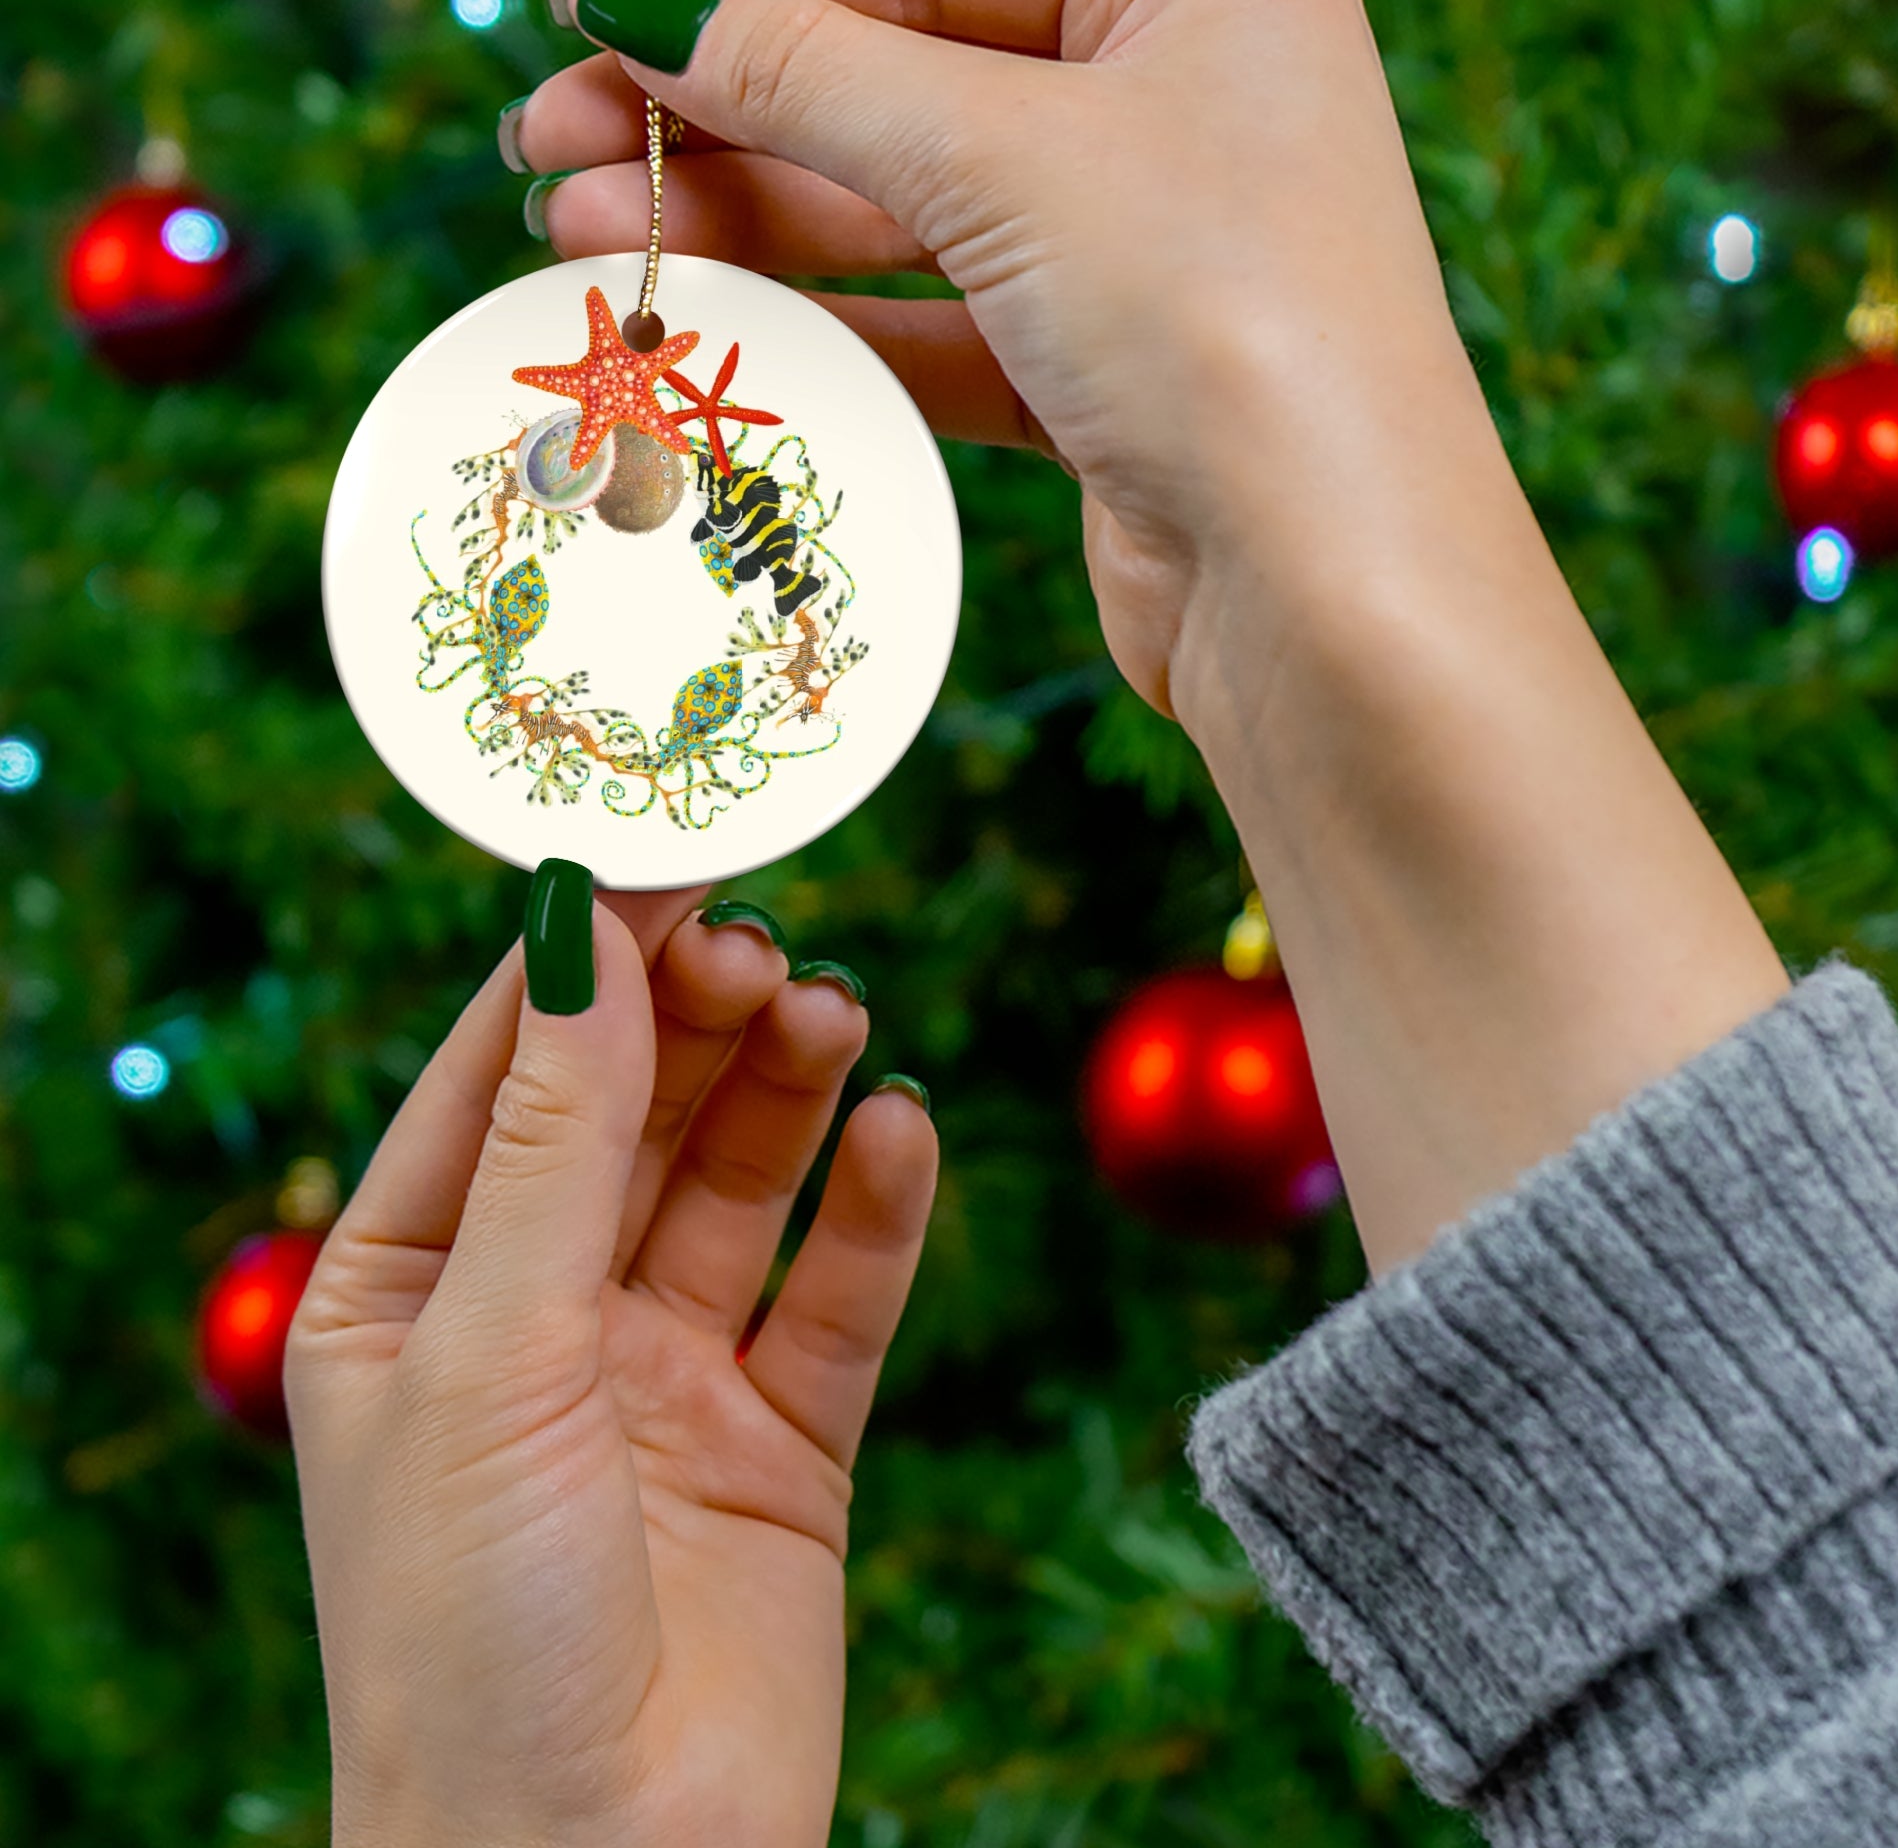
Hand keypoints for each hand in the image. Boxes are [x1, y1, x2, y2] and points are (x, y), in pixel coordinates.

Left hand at [286, 885, 937, 1847]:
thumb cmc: (470, 1632)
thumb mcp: (491, 1352)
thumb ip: (555, 1141)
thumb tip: (583, 932)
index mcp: (411, 1290)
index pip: (502, 1076)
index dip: (582, 962)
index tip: (666, 852)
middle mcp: (538, 1320)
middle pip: (633, 1114)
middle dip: (694, 1021)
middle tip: (764, 942)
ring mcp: (665, 1378)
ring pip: (739, 1185)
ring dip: (787, 1092)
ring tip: (835, 1013)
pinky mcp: (782, 1444)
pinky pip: (837, 1296)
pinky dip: (874, 1210)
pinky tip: (900, 1133)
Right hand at [511, 0, 1789, 1275]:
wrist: (1333, 598)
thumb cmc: (1220, 323)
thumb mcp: (1002, 158)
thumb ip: (809, 74)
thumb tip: (634, 0)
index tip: (587, 8)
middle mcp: (1181, 99)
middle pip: (901, 79)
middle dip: (721, 113)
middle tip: (545, 147)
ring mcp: (1146, 247)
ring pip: (906, 211)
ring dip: (747, 221)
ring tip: (581, 234)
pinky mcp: (1108, 379)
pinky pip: (938, 322)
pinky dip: (825, 321)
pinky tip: (700, 320)